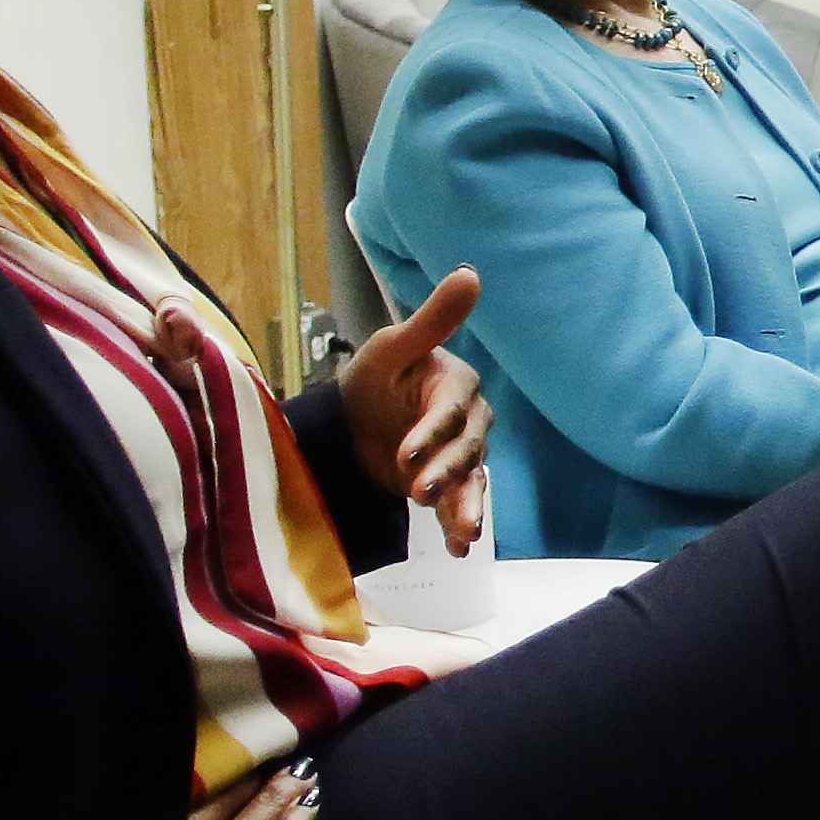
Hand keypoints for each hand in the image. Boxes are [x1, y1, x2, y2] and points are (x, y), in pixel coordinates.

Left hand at [340, 268, 492, 554]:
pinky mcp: (449, 481)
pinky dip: (459, 523)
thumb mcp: (390, 348)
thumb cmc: (368, 380)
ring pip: (471, 477)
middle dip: (445, 470)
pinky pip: (462, 501)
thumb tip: (469, 272)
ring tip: (462, 532)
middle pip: (467, 447)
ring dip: (465, 504)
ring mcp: (459, 452)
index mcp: (455, 383)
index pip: (453, 408)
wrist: (347, 428)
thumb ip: (431, 318)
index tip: (407, 452)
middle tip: (418, 491)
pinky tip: (457, 547)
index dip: (433, 430)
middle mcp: (467, 419)